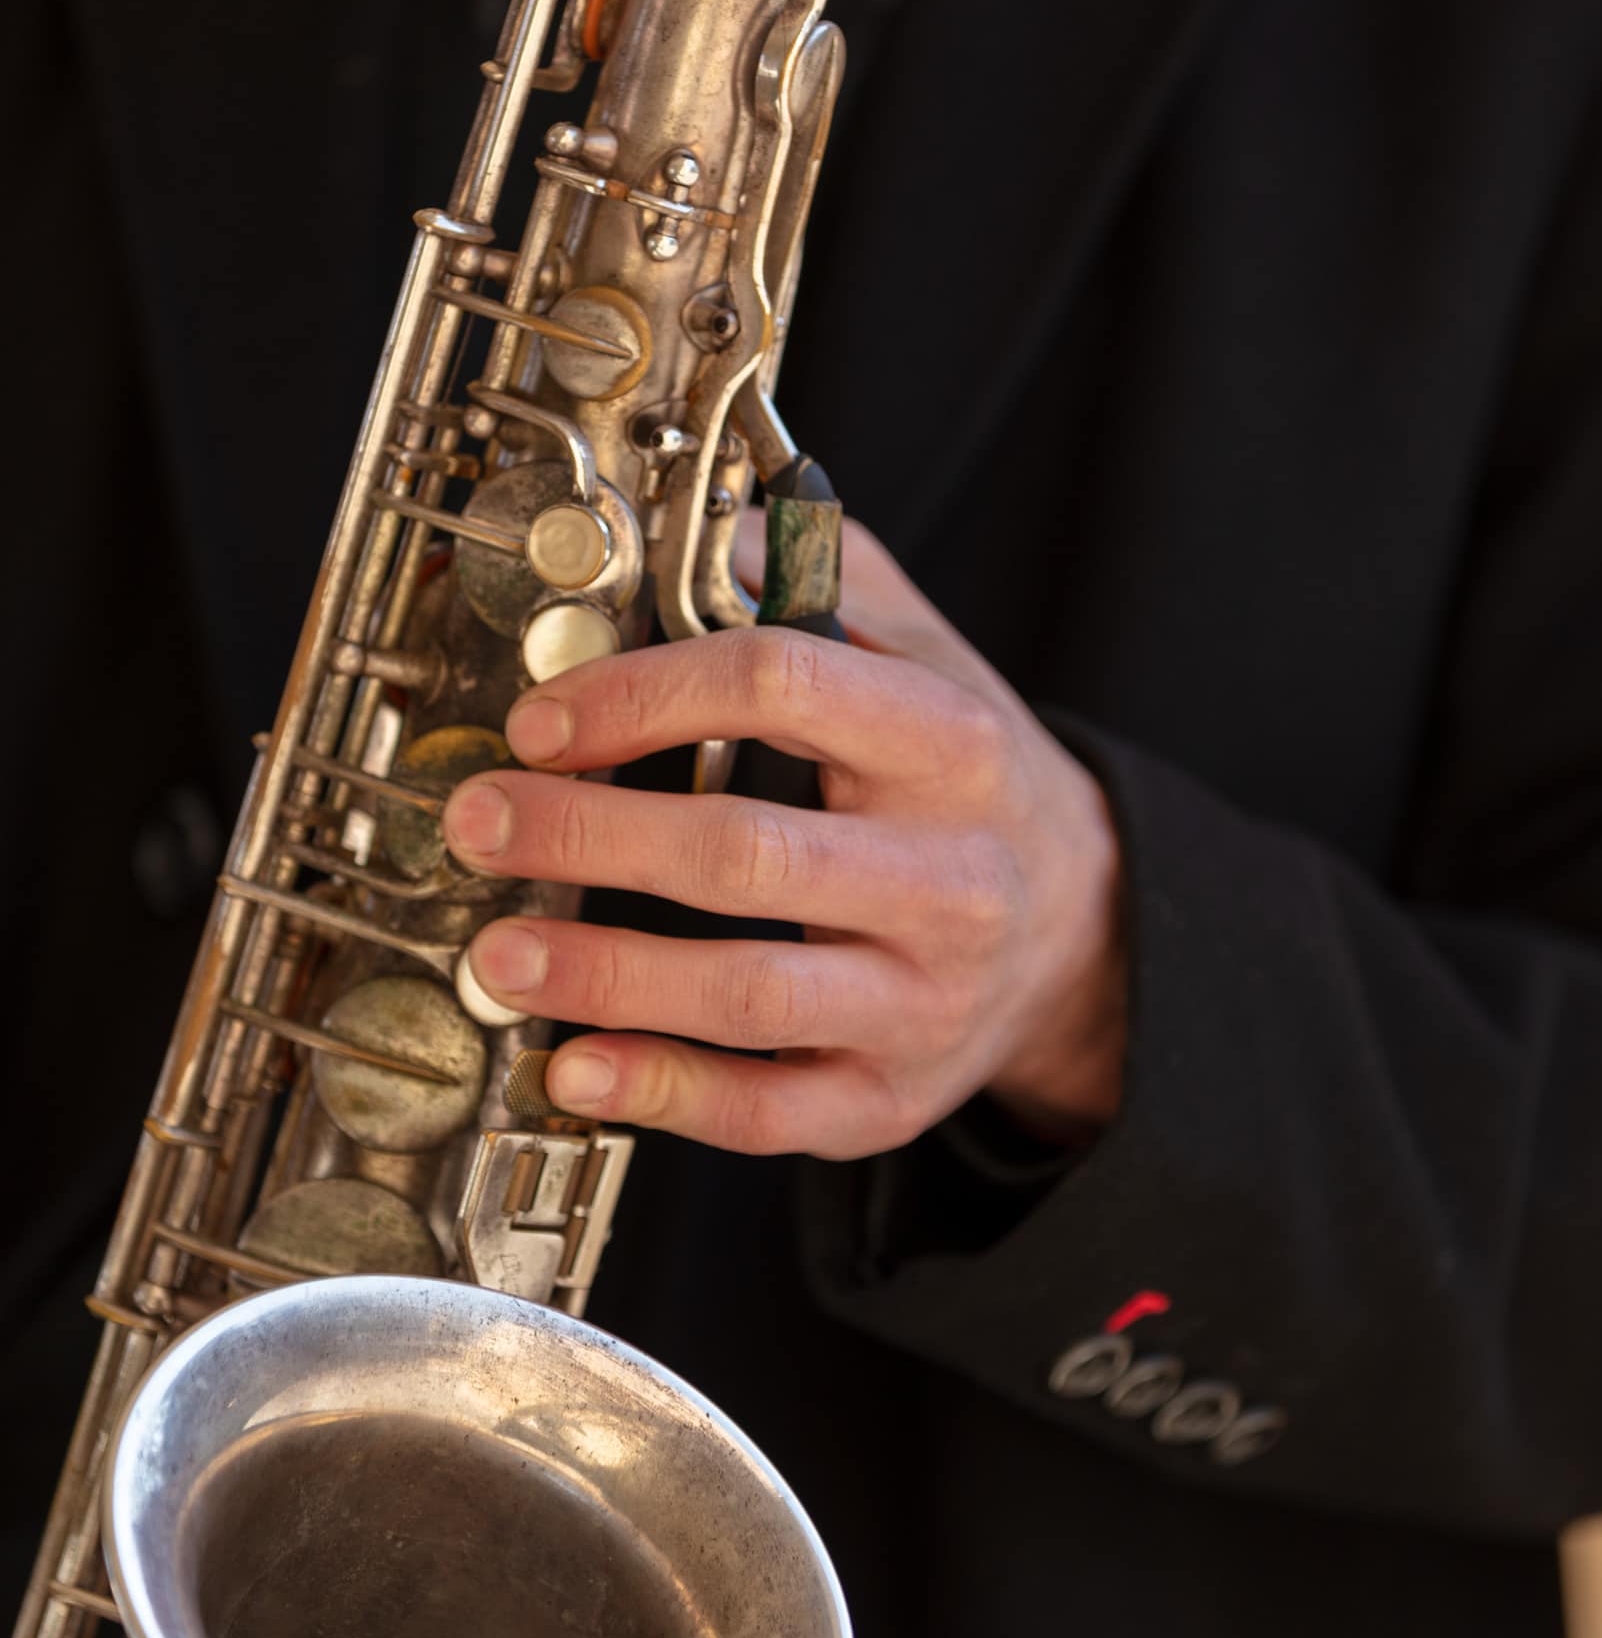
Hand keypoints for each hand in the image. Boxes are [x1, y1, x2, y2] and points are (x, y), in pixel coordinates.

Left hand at [442, 518, 1125, 1158]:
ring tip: (497, 953)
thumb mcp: (930, 659)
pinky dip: (661, 1095)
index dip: (642, 694)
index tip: (544, 716)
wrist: (1083, 937)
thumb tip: (692, 525)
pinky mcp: (888, 1099)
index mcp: (951, 747)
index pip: (783, 686)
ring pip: (748, 998)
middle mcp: (949, 880)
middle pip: (747, 855)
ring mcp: (921, 1002)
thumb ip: (820, 580)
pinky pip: (767, 1112)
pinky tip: (573, 1066)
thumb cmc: (968, 786)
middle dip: (591, 838)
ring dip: (605, 976)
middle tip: (483, 823)